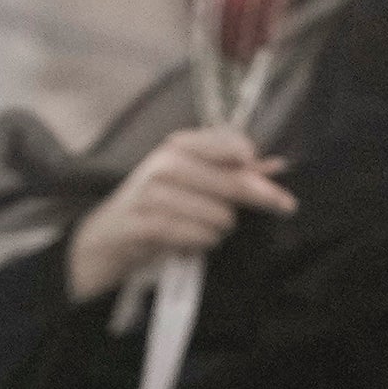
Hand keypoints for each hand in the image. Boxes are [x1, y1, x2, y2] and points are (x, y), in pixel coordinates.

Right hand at [63, 125, 297, 303]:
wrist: (102, 240)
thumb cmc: (153, 208)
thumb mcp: (189, 182)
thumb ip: (231, 172)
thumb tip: (276, 165)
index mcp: (176, 146)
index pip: (230, 144)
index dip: (255, 161)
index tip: (270, 176)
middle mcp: (163, 164)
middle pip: (232, 181)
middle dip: (262, 197)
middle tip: (285, 205)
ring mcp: (151, 194)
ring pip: (219, 215)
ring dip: (219, 229)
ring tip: (204, 231)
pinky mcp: (144, 224)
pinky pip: (197, 236)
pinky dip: (201, 243)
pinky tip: (192, 244)